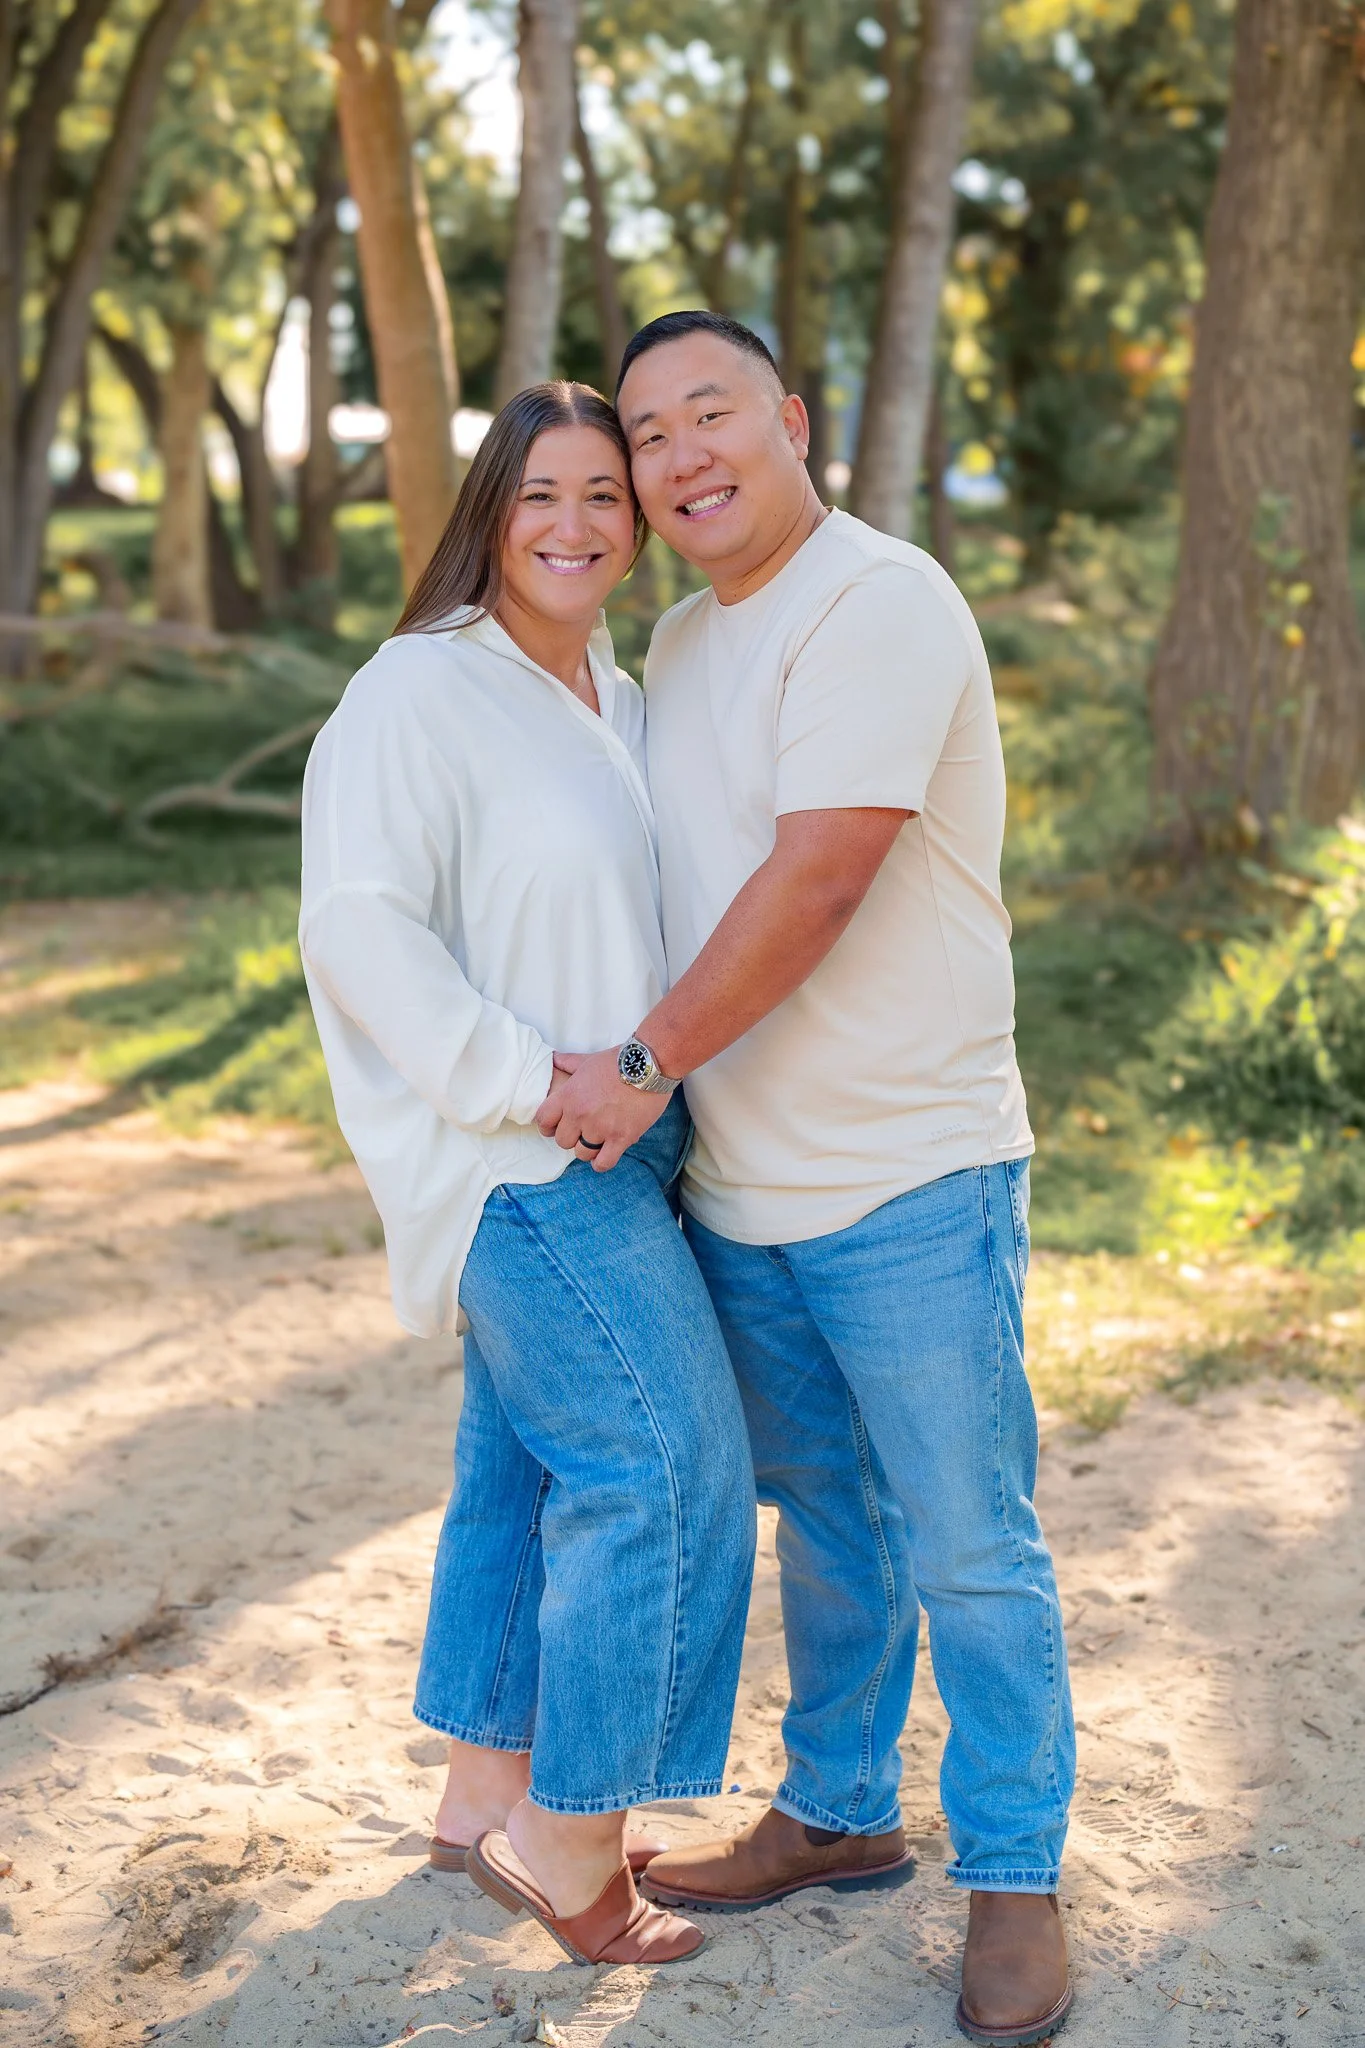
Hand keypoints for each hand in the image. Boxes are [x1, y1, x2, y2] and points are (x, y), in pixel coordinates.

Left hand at [535, 1047, 669, 1169]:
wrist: (649, 1064)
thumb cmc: (618, 1061)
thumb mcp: (588, 1060)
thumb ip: (568, 1063)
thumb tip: (554, 1058)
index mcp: (569, 1095)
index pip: (544, 1121)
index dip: (549, 1126)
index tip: (558, 1127)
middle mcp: (580, 1114)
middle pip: (562, 1141)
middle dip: (571, 1138)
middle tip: (583, 1131)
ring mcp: (600, 1128)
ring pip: (581, 1154)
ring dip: (588, 1149)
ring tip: (598, 1141)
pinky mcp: (621, 1138)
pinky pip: (603, 1163)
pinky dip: (602, 1162)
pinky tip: (606, 1153)